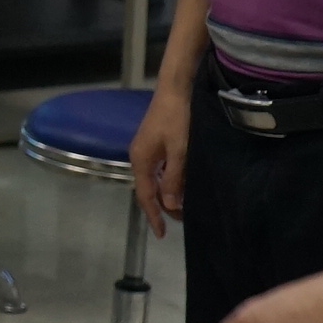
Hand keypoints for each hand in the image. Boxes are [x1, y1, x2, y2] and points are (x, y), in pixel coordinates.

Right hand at [129, 86, 191, 236]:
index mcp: (141, 160)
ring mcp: (146, 148)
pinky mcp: (154, 141)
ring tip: (183, 206)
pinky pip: (159, 169)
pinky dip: (169, 180)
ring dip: (167, 194)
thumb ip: (174, 178)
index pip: (145, 196)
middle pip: (148, 189)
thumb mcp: (179, 150)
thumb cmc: (177, 118)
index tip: (162, 234)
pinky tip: (181, 183)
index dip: (154, 216)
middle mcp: (139, 156)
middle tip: (181, 220)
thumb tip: (169, 204)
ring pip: (155, 179)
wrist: (175, 87)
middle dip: (162, 207)